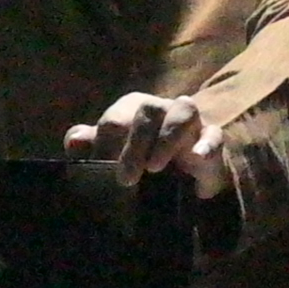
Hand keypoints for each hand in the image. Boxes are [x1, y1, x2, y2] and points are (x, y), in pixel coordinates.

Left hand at [64, 93, 229, 197]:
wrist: (182, 178)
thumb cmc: (140, 160)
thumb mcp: (112, 155)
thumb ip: (90, 146)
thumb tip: (73, 143)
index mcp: (132, 109)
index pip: (115, 119)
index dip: (106, 145)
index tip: (102, 172)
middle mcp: (161, 108)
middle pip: (148, 111)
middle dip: (134, 145)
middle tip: (125, 178)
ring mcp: (190, 122)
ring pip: (184, 112)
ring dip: (167, 137)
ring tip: (154, 167)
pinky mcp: (212, 140)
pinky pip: (215, 134)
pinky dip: (207, 144)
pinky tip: (197, 157)